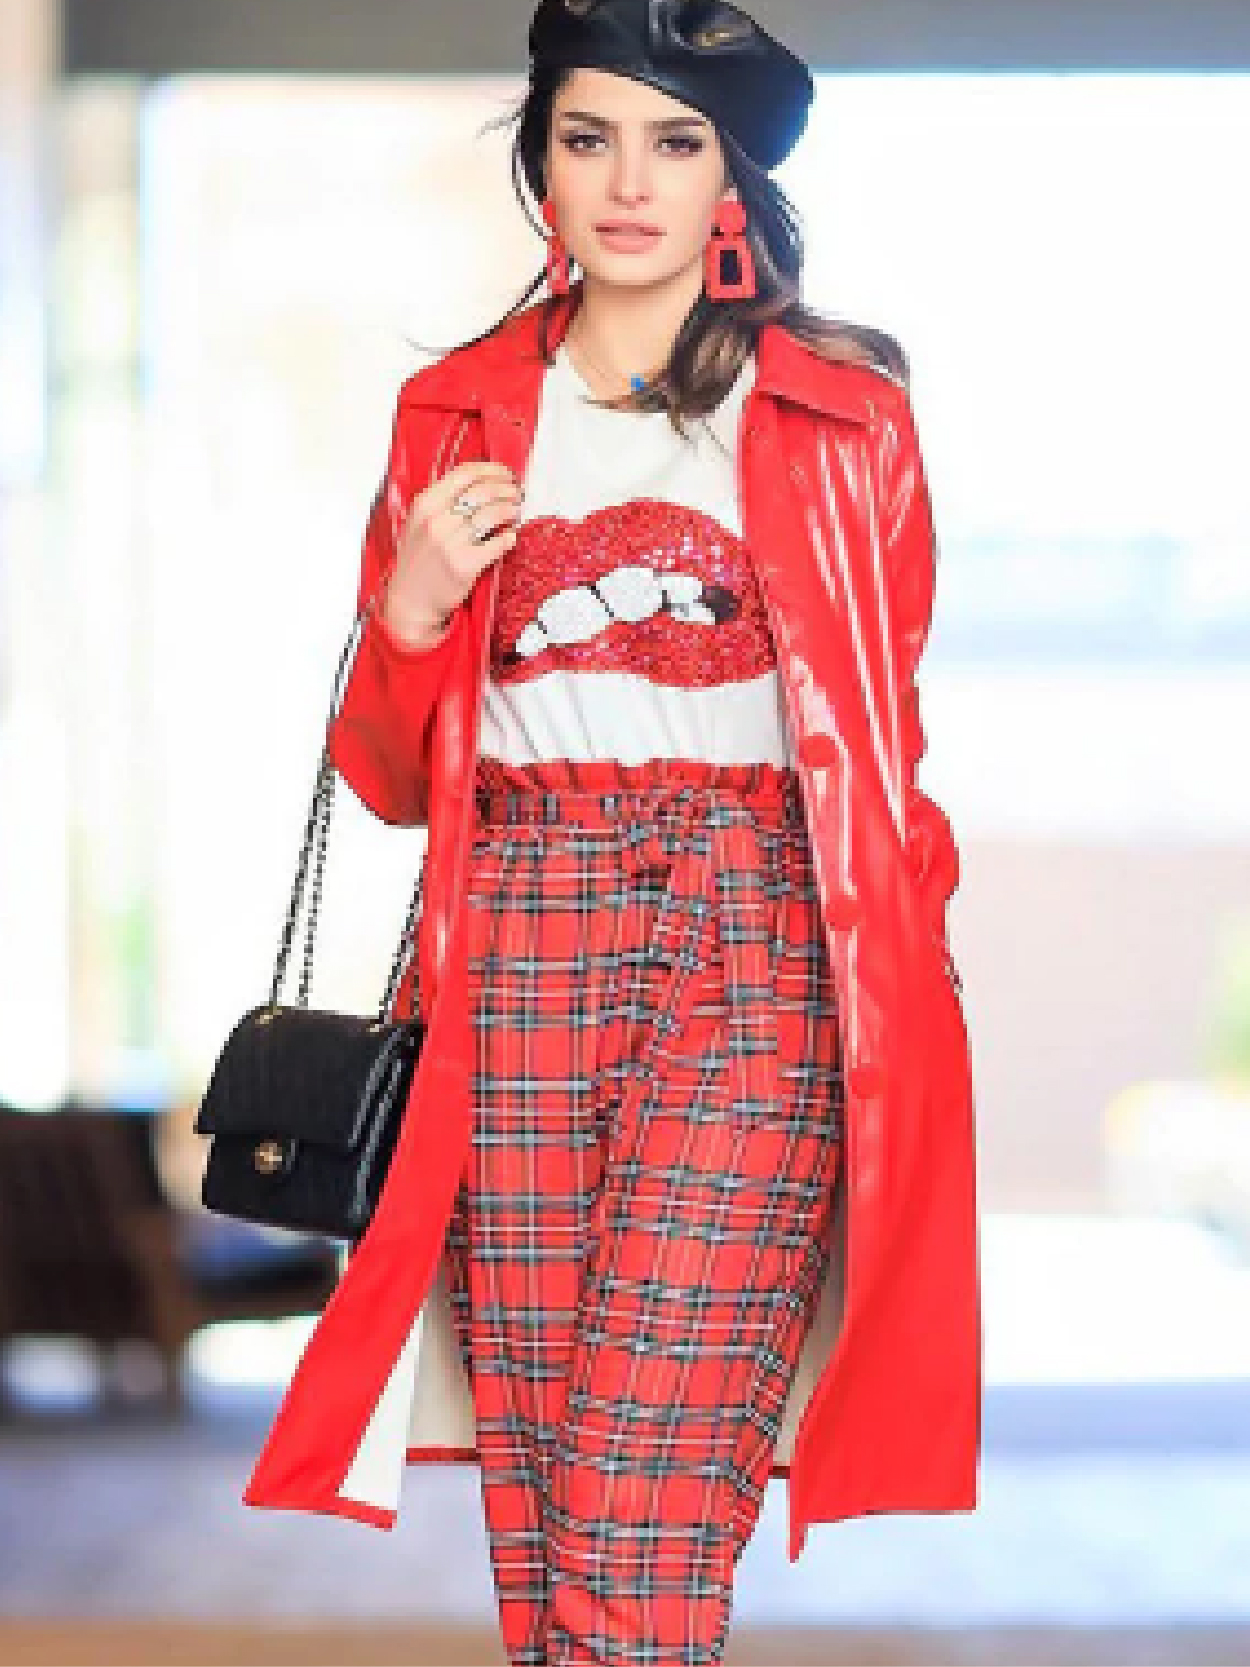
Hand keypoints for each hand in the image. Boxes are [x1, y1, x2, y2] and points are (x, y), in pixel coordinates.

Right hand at [381, 462, 523, 646]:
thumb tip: (482, 482)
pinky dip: (509, 537)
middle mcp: (436, 520)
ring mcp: (450, 543)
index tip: (506, 473)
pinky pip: (497, 543)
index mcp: (425, 504)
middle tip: (517, 493)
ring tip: (516, 511)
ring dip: (510, 509)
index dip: (491, 470)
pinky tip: (511, 536)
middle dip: (506, 488)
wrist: (410, 599)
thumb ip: (443, 502)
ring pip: (492, 514)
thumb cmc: (418, 560)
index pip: (465, 474)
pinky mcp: (465, 565)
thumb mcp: (420, 522)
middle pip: (483, 491)